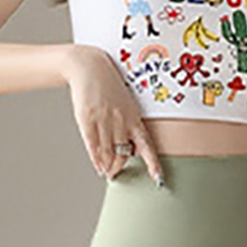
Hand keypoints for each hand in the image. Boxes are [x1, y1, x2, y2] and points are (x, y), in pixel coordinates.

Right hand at [65, 45, 163, 184]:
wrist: (89, 67)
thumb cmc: (109, 85)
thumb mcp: (126, 102)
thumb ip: (129, 122)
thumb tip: (131, 145)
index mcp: (134, 116)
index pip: (146, 145)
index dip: (153, 163)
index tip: (158, 179)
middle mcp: (121, 121)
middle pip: (123, 154)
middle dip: (120, 167)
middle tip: (116, 174)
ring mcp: (103, 120)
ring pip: (108, 153)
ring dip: (108, 166)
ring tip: (107, 173)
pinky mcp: (87, 119)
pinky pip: (93, 146)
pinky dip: (96, 159)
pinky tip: (98, 166)